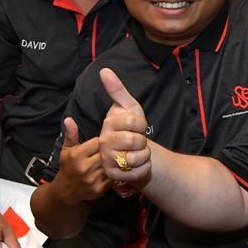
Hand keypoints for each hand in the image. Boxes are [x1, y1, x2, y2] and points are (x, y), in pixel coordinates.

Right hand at [54, 117, 111, 204]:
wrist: (66, 191)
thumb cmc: (68, 167)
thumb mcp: (67, 150)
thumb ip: (71, 134)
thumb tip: (69, 118)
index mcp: (76, 155)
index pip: (98, 142)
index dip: (103, 141)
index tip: (104, 142)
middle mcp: (84, 167)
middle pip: (106, 153)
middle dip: (110, 151)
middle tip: (112, 150)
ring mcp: (92, 179)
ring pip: (111, 165)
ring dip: (114, 162)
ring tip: (115, 159)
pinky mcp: (99, 189)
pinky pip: (113, 177)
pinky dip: (114, 173)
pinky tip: (113, 170)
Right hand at [98, 68, 152, 188]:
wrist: (128, 155)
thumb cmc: (127, 128)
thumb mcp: (126, 107)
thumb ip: (116, 90)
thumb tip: (104, 70)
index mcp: (106, 126)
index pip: (134, 122)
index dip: (141, 124)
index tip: (137, 126)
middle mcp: (102, 144)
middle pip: (136, 141)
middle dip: (143, 141)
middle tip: (136, 142)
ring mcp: (106, 161)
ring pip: (138, 158)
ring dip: (145, 156)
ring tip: (137, 153)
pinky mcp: (114, 177)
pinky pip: (138, 172)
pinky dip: (143, 169)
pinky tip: (137, 165)